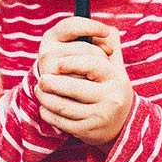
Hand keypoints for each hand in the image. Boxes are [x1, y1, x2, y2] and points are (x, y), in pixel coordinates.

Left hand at [35, 17, 133, 147]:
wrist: (123, 125)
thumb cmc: (113, 89)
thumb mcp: (116, 69)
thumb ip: (111, 49)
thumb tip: (108, 29)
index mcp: (116, 78)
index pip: (93, 65)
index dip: (74, 62)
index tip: (58, 63)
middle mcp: (111, 98)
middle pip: (75, 88)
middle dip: (53, 83)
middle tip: (41, 78)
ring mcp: (99, 117)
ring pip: (65, 107)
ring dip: (47, 99)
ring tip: (38, 91)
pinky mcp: (88, 132)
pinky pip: (63, 123)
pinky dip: (49, 115)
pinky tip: (43, 108)